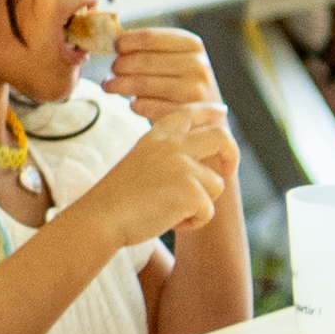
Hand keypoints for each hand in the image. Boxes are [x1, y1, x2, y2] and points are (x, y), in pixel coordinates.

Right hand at [85, 106, 239, 250]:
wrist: (102, 217)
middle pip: (220, 137)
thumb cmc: (117, 199)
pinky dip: (192, 223)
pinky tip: (168, 221)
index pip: (189, 112)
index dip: (208, 111)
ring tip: (169, 211)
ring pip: (216, 185)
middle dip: (232, 153)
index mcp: (157, 136)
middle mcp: (173, 145)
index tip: (222, 112)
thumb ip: (169, 155)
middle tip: (228, 169)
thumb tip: (202, 161)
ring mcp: (184, 166)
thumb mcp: (142, 162)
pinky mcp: (191, 191)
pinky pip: (208, 211)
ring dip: (200, 204)